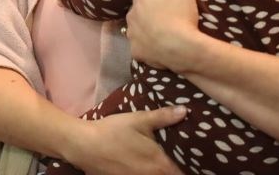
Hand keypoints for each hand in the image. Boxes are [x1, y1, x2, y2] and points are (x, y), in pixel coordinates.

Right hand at [70, 107, 186, 174]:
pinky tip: (141, 165)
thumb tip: (185, 111)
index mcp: (161, 165)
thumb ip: (163, 117)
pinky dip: (145, 172)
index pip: (186, 173)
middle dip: (178, 169)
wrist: (83, 146)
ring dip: (161, 171)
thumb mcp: (139, 120)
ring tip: (159, 162)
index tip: (195, 160)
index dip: (192, 167)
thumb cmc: (113, 131)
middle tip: (180, 159)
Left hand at [126, 0, 202, 72]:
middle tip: (165, 13)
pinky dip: (147, 47)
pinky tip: (157, 47)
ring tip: (161, 31)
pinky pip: (140, 48)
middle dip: (148, 10)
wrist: (181, 48)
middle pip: (138, 9)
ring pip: (136, 28)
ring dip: (145, 28)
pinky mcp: (136, 52)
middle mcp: (131, 15)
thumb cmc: (180, 14)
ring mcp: (132, 35)